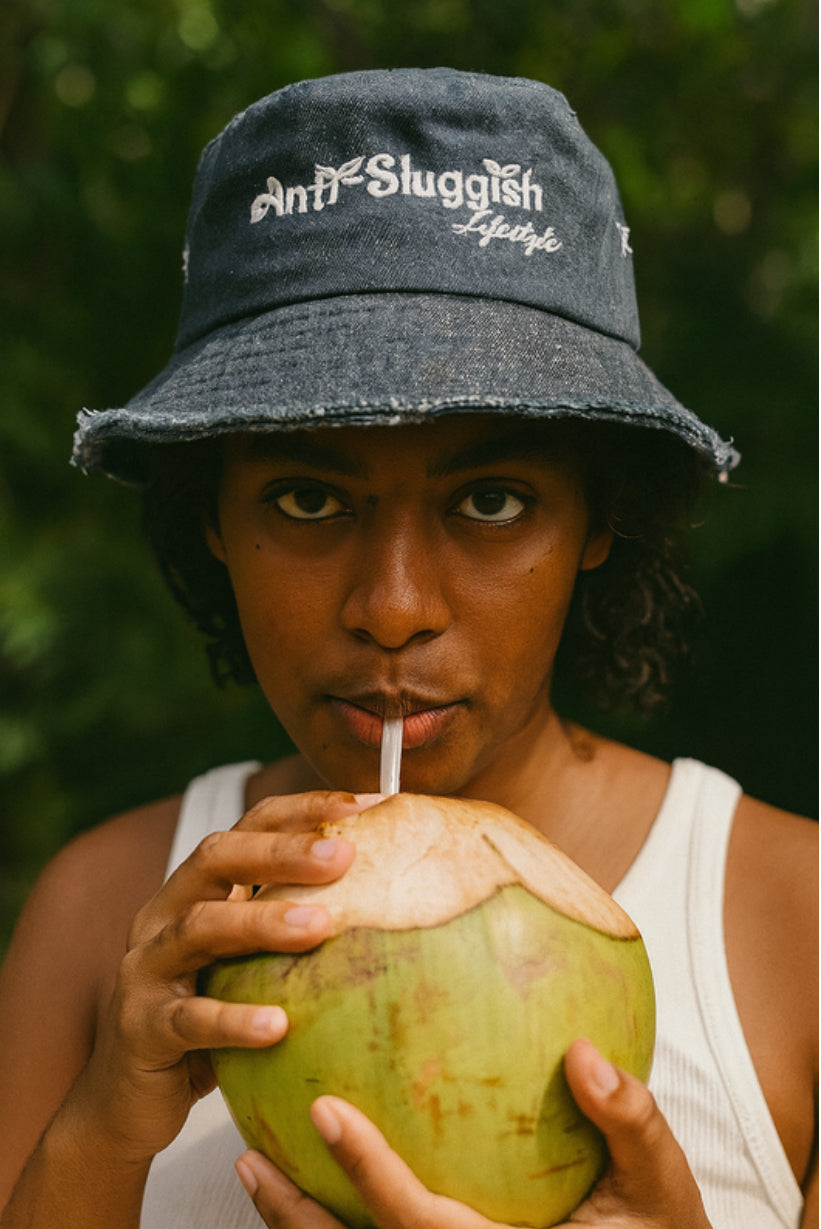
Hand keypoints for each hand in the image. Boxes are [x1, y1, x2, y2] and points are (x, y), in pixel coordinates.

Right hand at [68, 791, 363, 1168]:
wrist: (129, 1102)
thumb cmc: (207, 1025)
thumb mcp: (248, 967)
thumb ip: (293, 932)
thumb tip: (391, 904)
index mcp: (196, 891)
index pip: (248, 828)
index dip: (301, 811)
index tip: (363, 805)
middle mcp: (164, 916)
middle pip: (216, 859)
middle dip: (280, 851)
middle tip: (342, 854)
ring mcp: (145, 970)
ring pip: (199, 927)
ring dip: (261, 921)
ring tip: (321, 926)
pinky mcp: (141, 1028)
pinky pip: (188, 1019)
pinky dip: (232, 1019)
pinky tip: (277, 1025)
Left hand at [234, 1038, 711, 1228]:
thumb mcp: (664, 1192)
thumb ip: (632, 1124)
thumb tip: (584, 1054)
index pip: (418, 1223)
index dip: (368, 1173)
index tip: (325, 1109)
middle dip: (298, 1217)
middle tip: (247, 1153)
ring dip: (300, 1222)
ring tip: (251, 1162)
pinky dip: (340, 1216)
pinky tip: (313, 1165)